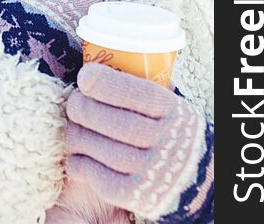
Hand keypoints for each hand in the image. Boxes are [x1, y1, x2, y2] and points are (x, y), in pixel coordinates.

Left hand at [63, 63, 207, 220]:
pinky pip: (101, 179)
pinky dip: (81, 165)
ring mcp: (154, 172)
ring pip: (105, 151)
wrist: (192, 179)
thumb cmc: (166, 130)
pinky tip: (76, 157)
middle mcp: (167, 141)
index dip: (108, 84)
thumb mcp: (168, 105)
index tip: (84, 76)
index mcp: (174, 111)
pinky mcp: (139, 196)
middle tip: (74, 102)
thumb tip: (96, 66)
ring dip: (78, 136)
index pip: (140, 94)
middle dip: (86, 109)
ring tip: (71, 128)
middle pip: (118, 123)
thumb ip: (140, 90)